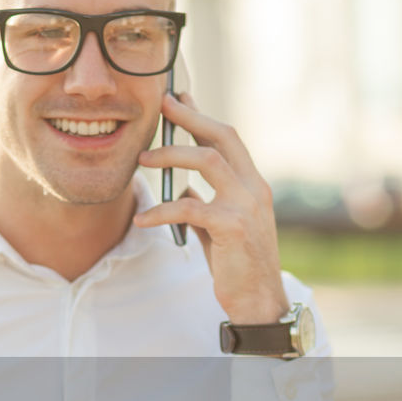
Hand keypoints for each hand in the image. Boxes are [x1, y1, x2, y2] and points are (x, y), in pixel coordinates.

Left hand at [135, 92, 289, 322]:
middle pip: (221, 137)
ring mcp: (246, 205)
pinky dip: (161, 210)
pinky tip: (142, 219)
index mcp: (254, 185)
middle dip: (190, 117)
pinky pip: (189, 207)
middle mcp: (255, 188)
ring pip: (207, 161)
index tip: (178, 98)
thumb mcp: (220, 230)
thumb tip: (182, 190)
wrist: (258, 302)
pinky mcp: (232, 227)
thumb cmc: (238, 267)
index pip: (229, 139)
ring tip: (143, 160)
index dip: (202, 116)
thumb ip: (204, 206)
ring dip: (171, 155)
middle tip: (161, 105)